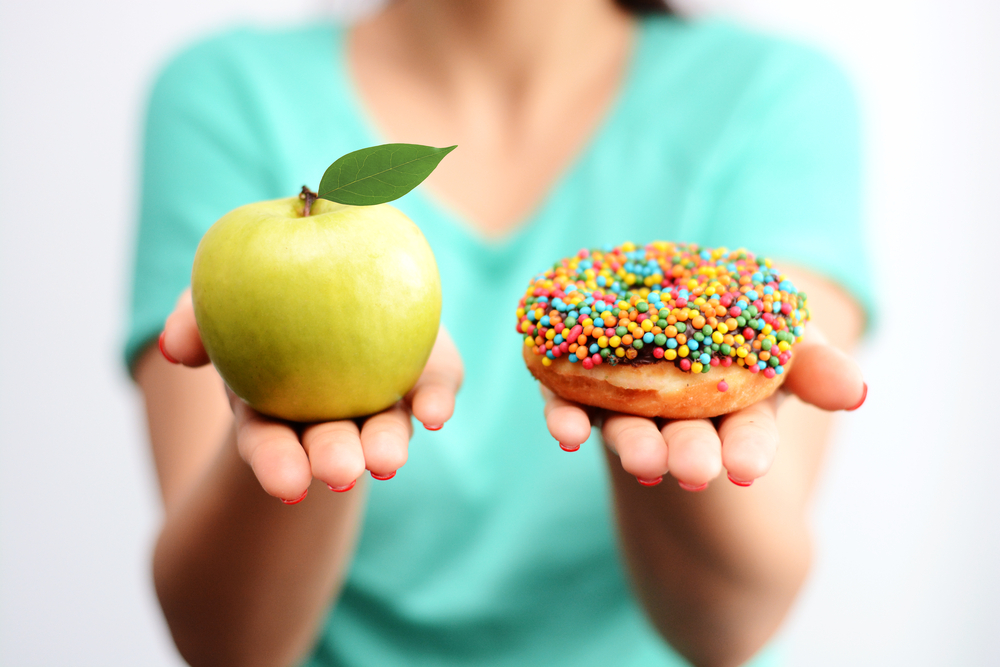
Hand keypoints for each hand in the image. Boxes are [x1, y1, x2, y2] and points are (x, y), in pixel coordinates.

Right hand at [158, 289, 463, 502]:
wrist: (338, 274)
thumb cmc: (266, 295)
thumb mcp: (217, 299)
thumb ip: (193, 317)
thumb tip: (177, 348)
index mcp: (274, 406)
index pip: (269, 441)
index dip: (276, 463)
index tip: (288, 485)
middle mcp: (331, 413)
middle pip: (332, 442)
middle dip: (335, 460)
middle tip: (342, 473)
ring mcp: (381, 398)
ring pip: (385, 427)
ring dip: (386, 444)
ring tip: (388, 460)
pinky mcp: (424, 373)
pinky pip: (434, 387)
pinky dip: (436, 399)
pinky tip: (436, 413)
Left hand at [541, 327, 864, 488]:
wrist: (671, 306)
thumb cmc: (740, 331)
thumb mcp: (786, 339)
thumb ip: (814, 364)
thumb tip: (856, 390)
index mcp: (734, 408)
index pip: (746, 436)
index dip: (748, 451)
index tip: (749, 469)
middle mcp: (678, 415)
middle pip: (685, 440)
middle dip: (690, 454)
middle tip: (691, 472)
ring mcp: (625, 402)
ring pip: (628, 429)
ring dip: (633, 446)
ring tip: (640, 461)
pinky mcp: (576, 385)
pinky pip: (566, 403)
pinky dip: (565, 417)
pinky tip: (566, 431)